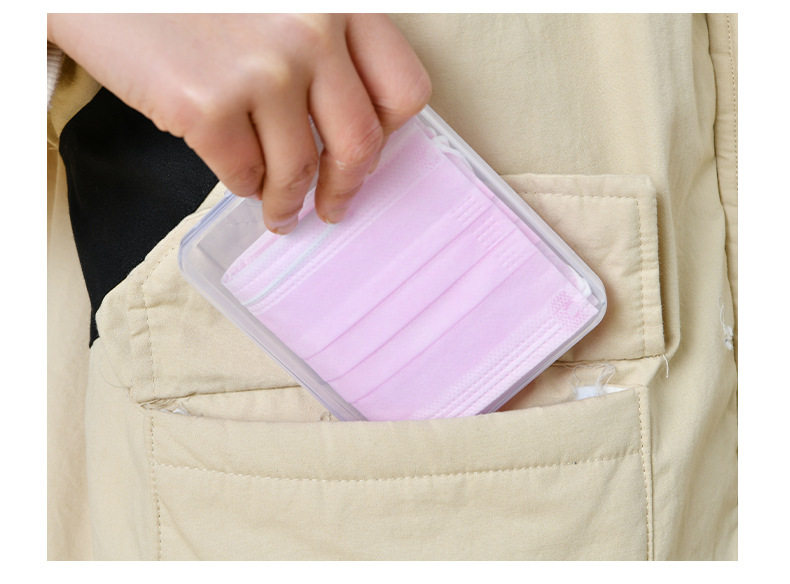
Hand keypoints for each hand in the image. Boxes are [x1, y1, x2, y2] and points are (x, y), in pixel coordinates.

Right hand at [47, 14, 431, 232]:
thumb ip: (319, 42)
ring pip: (298, 169)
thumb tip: (339, 123)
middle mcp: (311, 32)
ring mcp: (261, 70)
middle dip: (347, 186)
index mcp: (339, 0)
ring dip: (289, 201)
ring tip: (280, 210)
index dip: (388, 133)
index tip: (368, 152)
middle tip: (335, 205)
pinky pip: (243, 174)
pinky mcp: (206, 105)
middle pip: (360, 142)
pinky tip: (240, 181)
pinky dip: (243, 186)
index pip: (402, 89)